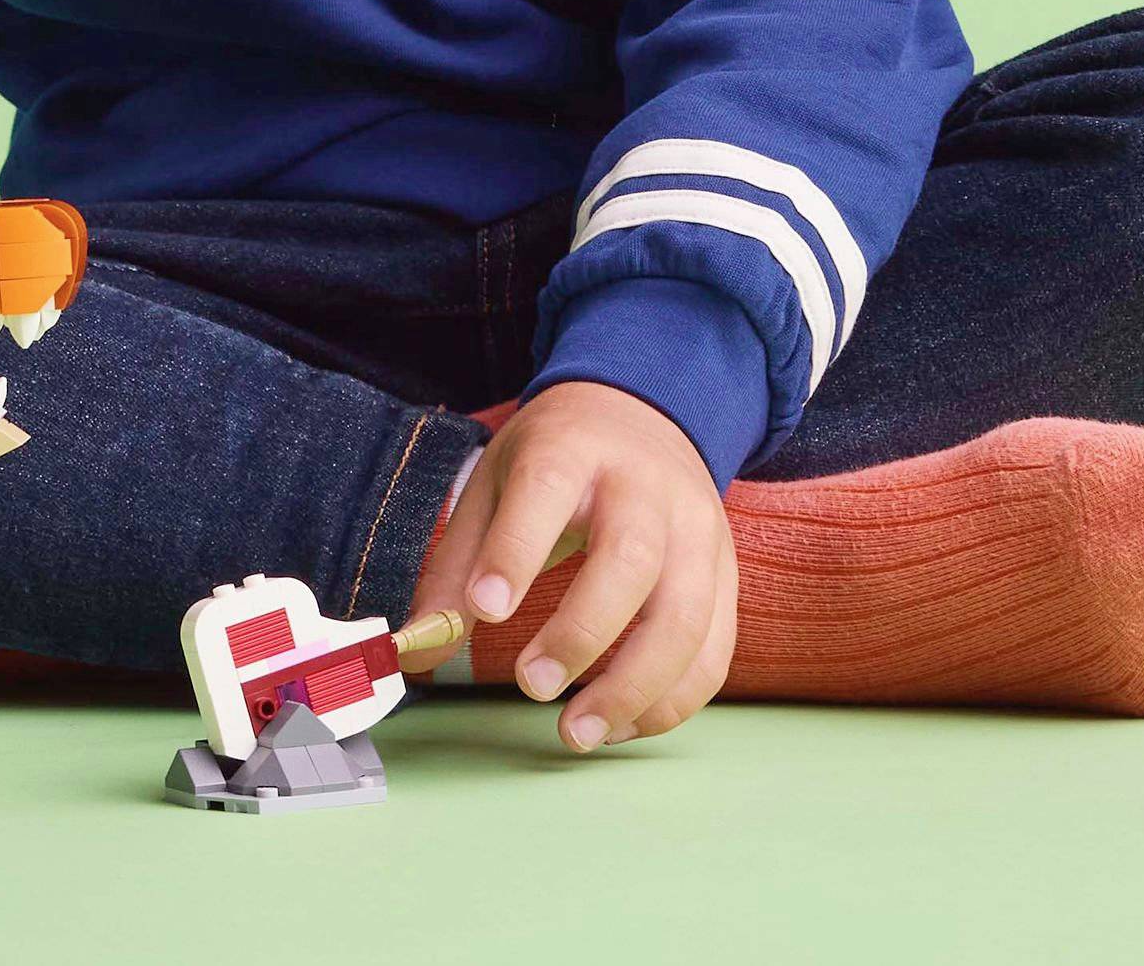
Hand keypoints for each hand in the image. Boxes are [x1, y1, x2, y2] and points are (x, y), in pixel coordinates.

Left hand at [400, 380, 736, 751]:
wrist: (645, 411)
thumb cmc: (559, 455)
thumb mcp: (495, 480)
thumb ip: (458, 563)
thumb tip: (418, 648)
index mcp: (573, 448)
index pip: (547, 491)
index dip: (516, 551)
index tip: (487, 610)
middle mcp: (644, 486)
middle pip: (630, 559)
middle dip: (582, 633)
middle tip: (531, 685)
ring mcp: (696, 529)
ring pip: (685, 616)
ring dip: (634, 688)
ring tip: (576, 733)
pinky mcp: (725, 573)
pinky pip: (713, 650)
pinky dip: (672, 701)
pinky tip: (621, 724)